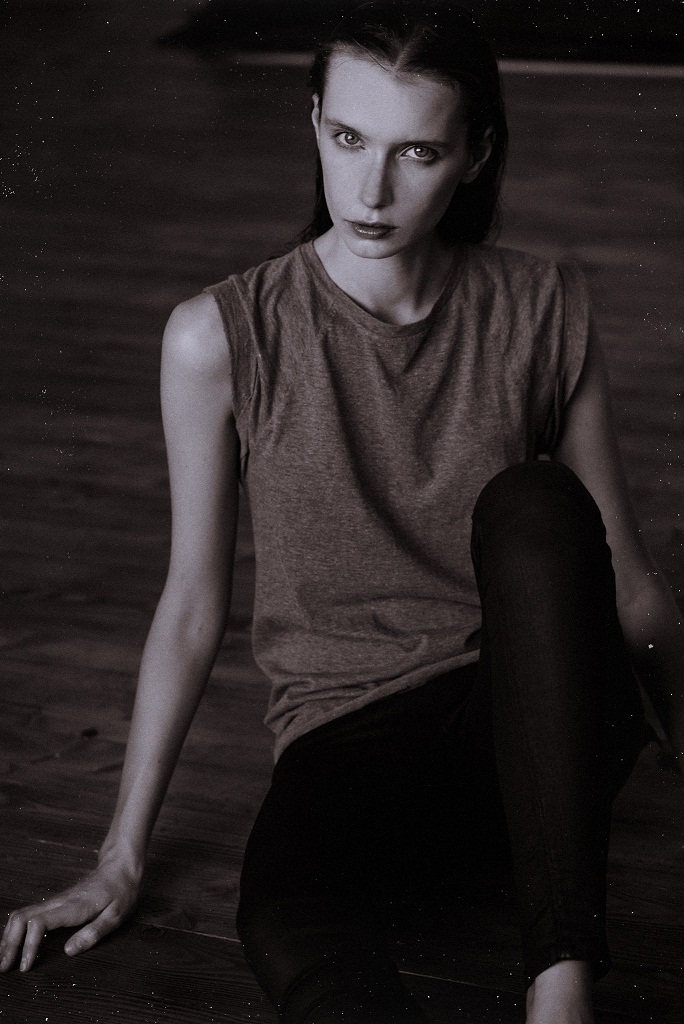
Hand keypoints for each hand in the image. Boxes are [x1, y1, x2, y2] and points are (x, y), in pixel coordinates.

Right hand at [0, 854, 140, 971]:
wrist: (120, 868)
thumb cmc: (121, 892)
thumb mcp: (116, 915)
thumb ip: (93, 933)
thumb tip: (68, 951)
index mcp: (73, 907)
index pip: (38, 923)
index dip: (28, 945)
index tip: (26, 966)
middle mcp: (59, 902)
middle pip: (21, 918)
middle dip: (9, 943)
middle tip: (4, 968)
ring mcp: (55, 901)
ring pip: (21, 915)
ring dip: (9, 937)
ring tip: (4, 960)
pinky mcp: (55, 903)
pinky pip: (28, 914)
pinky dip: (16, 930)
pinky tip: (14, 944)